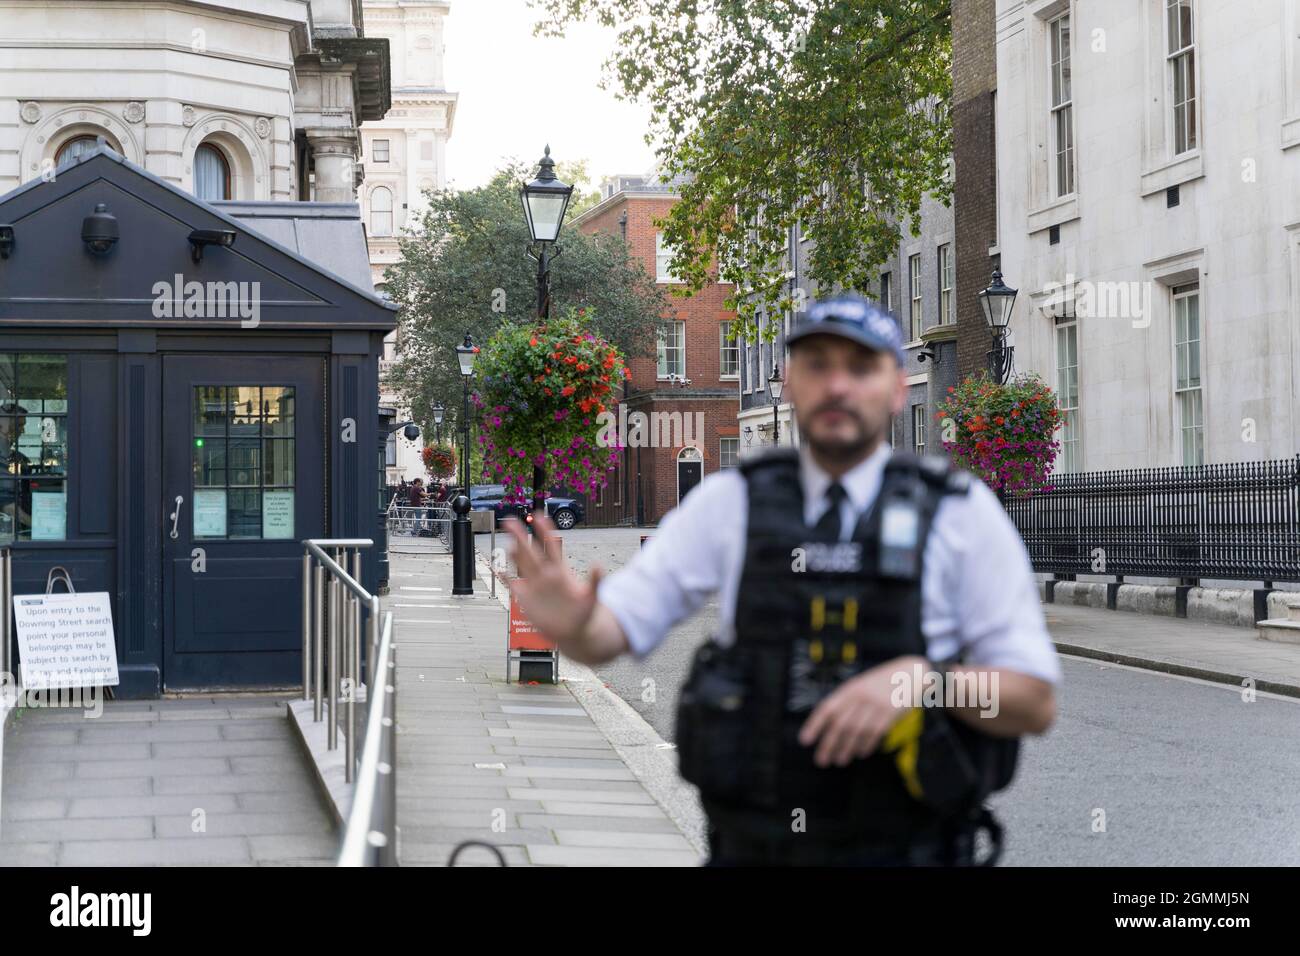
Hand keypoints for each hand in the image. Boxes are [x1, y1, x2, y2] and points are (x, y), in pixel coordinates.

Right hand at [503, 512, 605, 650]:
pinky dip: (504, 577)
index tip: (538, 516)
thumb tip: (598, 565)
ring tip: (507, 540)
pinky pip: (512, 585)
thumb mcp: (592, 597)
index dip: (545, 531)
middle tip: (510, 521)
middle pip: (531, 551)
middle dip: (521, 536)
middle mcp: (546, 575)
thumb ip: (595, 582)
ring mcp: (535, 586)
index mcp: (561, 572)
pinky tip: (496, 568)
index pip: (551, 546)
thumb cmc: (584, 614)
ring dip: (514, 553)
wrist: (575, 632)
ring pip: (521, 565)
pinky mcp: (526, 599)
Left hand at [797, 655, 926, 767]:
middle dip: (829, 744)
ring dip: (846, 748)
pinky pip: (875, 733)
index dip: (814, 725)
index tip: (805, 741)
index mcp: (849, 688)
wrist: (909, 673)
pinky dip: (866, 745)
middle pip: (840, 724)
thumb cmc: (879, 682)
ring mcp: (876, 705)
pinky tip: (859, 753)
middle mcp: (861, 696)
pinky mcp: (891, 714)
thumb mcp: (860, 684)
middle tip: (821, 760)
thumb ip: (846, 701)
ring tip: (839, 760)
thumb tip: (827, 725)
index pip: (827, 708)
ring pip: (857, 732)